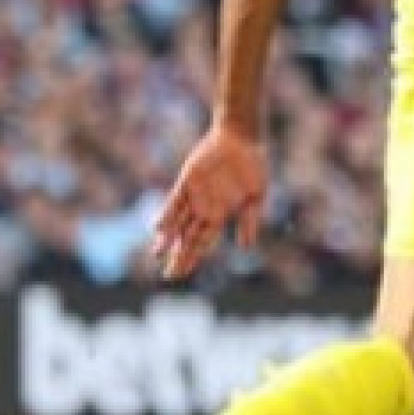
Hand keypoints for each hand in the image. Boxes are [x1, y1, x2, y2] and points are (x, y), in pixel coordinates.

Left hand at [153, 124, 268, 280]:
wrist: (241, 139)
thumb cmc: (252, 166)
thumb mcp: (256, 197)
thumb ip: (250, 222)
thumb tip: (246, 248)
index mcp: (220, 215)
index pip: (202, 242)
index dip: (192, 258)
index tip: (182, 274)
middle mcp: (204, 209)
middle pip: (187, 238)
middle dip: (179, 256)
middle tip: (169, 276)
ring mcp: (194, 196)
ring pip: (177, 223)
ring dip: (168, 239)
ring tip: (157, 255)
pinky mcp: (187, 182)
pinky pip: (175, 201)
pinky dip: (168, 215)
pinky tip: (160, 229)